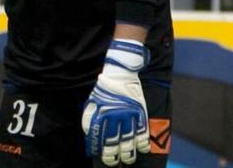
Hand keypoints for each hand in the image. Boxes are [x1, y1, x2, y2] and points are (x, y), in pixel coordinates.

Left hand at [82, 39, 149, 165]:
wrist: (120, 74)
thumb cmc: (103, 91)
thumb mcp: (91, 104)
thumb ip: (89, 121)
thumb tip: (90, 138)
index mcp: (101, 115)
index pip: (101, 140)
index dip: (102, 153)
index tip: (104, 159)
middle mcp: (115, 117)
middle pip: (115, 144)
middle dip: (114, 156)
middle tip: (114, 162)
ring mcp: (129, 116)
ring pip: (130, 141)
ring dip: (128, 153)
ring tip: (127, 159)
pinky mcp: (140, 113)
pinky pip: (143, 132)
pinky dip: (143, 143)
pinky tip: (141, 148)